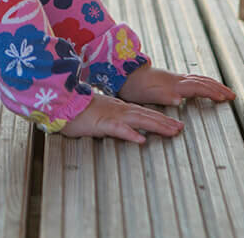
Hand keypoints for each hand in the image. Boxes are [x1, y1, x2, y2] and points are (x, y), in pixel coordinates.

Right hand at [61, 92, 183, 142]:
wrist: (62, 104)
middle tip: (181, 128)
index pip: (144, 113)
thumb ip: (114, 120)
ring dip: (156, 125)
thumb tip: (125, 127)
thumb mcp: (100, 114)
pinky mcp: (102, 123)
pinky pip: (118, 129)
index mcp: (119, 108)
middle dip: (165, 122)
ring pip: (139, 120)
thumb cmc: (78, 111)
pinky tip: (140, 139)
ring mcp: (112, 115)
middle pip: (147, 115)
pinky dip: (130, 133)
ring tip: (171, 131)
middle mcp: (119, 110)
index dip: (160, 118)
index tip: (174, 124)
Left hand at [118, 65, 235, 106]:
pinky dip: (203, 83)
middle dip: (218, 88)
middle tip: (232, 95)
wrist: (124, 74)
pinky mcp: (171, 79)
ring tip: (224, 90)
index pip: (198, 88)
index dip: (213, 93)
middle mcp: (177, 80)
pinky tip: (203, 86)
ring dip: (213, 85)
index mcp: (174, 85)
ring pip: (199, 79)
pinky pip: (193, 79)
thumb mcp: (146, 94)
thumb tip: (178, 99)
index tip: (226, 98)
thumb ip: (163, 96)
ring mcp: (175, 78)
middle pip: (202, 82)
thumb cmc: (134, 86)